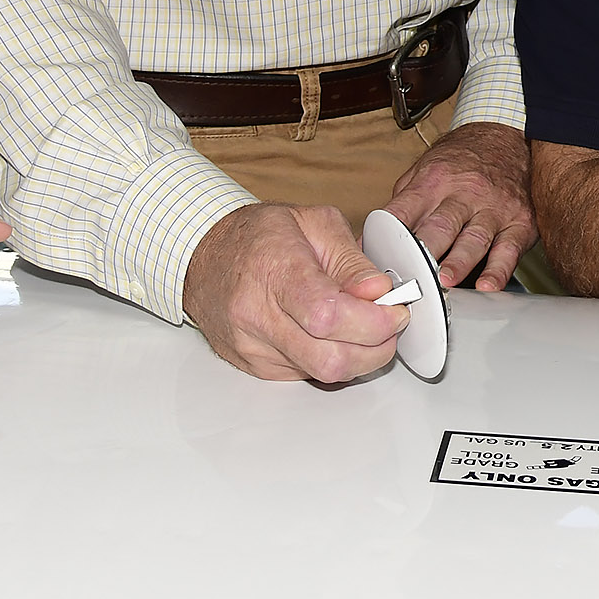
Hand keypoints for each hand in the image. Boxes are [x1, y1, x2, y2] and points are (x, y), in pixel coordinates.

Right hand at [181, 201, 407, 384]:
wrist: (203, 256)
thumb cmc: (257, 236)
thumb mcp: (314, 222)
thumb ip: (352, 261)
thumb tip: (380, 292)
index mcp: (273, 271)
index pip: (327, 315)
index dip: (373, 322)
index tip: (395, 310)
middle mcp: (256, 316)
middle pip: (329, 359)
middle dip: (377, 347)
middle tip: (390, 321)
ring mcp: (253, 348)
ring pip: (322, 373)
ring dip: (358, 355)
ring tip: (362, 324)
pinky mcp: (256, 368)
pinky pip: (307, 375)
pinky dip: (332, 358)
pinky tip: (331, 334)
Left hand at [385, 119, 534, 289]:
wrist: (504, 136)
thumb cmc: (460, 161)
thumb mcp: (424, 170)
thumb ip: (402, 205)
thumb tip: (370, 240)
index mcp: (433, 182)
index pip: (404, 211)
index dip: (388, 237)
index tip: (376, 262)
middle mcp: (464, 193)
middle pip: (440, 226)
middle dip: (424, 253)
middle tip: (411, 277)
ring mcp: (494, 208)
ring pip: (474, 238)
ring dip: (458, 262)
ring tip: (445, 282)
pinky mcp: (519, 222)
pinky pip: (509, 249)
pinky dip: (499, 270)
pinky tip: (488, 285)